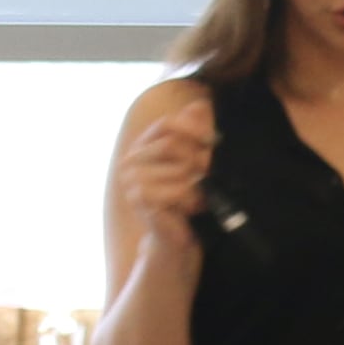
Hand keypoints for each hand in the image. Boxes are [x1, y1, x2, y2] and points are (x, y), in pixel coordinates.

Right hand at [114, 101, 211, 244]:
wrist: (177, 240)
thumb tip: (201, 104)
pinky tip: (192, 209)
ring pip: (178, 170)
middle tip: (208, 176)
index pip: (165, 124)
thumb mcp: (196, 164)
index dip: (191, 128)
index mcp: (142, 148)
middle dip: (198, 160)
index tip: (212, 139)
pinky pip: (176, 191)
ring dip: (197, 186)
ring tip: (199, 199)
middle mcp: (131, 161)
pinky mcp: (140, 200)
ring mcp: (131, 181)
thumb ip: (197, 134)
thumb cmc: (187, 201)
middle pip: (173, 145)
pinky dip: (191, 200)